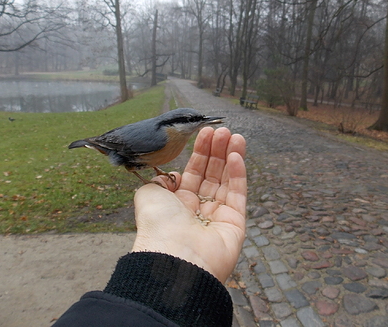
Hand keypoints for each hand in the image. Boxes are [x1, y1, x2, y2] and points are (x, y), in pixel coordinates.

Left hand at [131, 127, 246, 282]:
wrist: (174, 257)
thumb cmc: (158, 225)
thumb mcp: (148, 194)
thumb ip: (159, 180)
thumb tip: (169, 175)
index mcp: (178, 204)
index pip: (193, 172)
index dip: (200, 152)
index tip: (205, 132)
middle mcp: (199, 209)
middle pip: (212, 174)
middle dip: (217, 151)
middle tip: (223, 130)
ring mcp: (218, 216)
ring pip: (227, 181)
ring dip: (231, 157)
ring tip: (234, 135)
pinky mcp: (235, 223)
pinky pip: (237, 194)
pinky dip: (238, 173)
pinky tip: (236, 154)